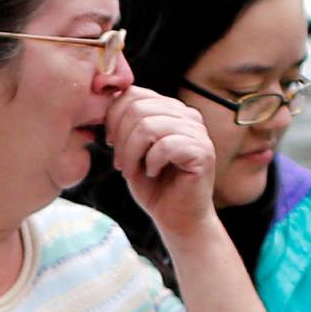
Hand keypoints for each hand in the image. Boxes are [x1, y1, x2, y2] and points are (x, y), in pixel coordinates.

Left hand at [103, 88, 217, 241]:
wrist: (178, 218)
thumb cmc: (154, 185)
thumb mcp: (131, 148)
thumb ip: (125, 121)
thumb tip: (106, 98)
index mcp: (171, 109)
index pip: (133, 93)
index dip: (112, 117)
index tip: (110, 143)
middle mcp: (188, 116)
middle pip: (138, 108)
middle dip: (120, 138)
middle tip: (120, 163)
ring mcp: (199, 133)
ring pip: (149, 126)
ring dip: (131, 153)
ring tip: (132, 170)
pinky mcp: (203, 153)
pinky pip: (165, 145)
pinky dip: (151, 162)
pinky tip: (152, 173)